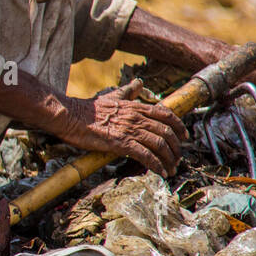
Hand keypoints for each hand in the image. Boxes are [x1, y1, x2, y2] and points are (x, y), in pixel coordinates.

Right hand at [56, 79, 187, 175]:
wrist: (71, 117)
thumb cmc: (88, 109)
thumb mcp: (112, 96)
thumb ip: (127, 91)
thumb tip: (138, 83)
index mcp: (136, 107)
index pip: (166, 114)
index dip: (179, 126)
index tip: (184, 136)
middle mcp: (137, 117)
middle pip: (167, 132)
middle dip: (176, 147)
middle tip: (177, 158)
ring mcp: (130, 130)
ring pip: (160, 145)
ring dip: (169, 159)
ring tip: (171, 168)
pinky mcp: (122, 143)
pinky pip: (146, 155)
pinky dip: (156, 165)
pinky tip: (160, 172)